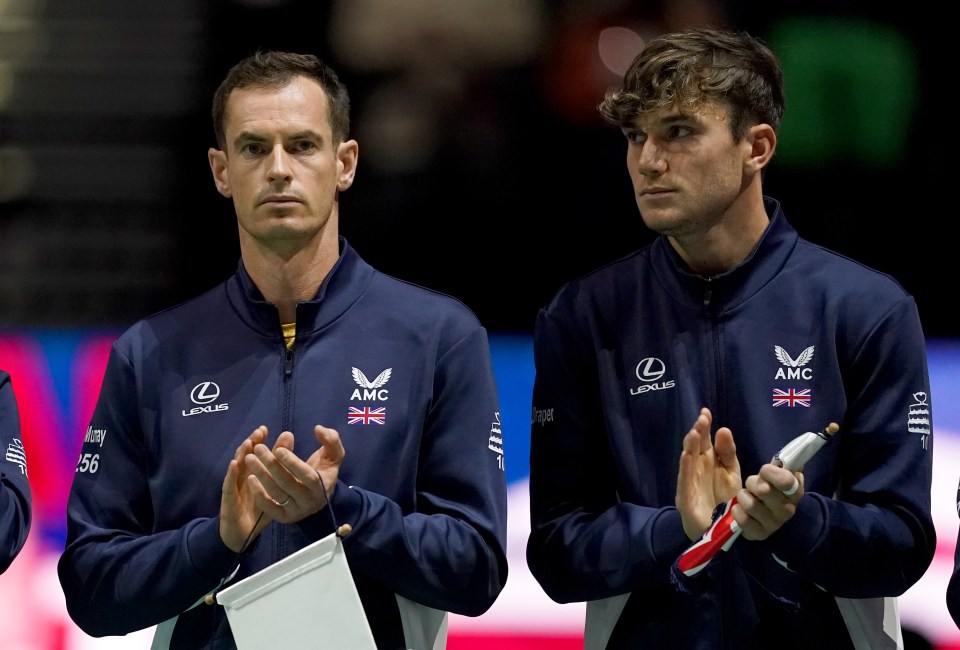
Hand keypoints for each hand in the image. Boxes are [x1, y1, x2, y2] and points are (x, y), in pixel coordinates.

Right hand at [219, 425, 272, 552]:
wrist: (241, 533)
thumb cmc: (256, 508)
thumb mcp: (269, 489)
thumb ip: (277, 471)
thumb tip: (287, 453)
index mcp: (251, 474)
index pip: (254, 454)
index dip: (258, 441)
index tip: (265, 429)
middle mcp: (241, 478)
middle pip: (245, 457)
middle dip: (252, 443)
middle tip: (260, 431)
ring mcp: (233, 488)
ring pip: (237, 468)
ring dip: (241, 455)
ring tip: (249, 442)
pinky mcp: (228, 500)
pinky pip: (228, 486)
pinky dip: (230, 474)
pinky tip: (234, 464)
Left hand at [244, 424, 344, 523]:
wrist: (319, 495)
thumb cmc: (325, 470)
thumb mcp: (333, 454)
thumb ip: (331, 439)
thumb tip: (318, 429)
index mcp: (323, 486)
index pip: (307, 475)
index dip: (292, 463)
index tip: (278, 448)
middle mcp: (310, 502)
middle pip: (288, 483)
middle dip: (271, 465)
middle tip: (258, 449)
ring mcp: (296, 511)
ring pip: (276, 494)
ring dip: (261, 475)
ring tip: (249, 459)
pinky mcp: (284, 518)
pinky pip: (269, 507)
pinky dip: (259, 494)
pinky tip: (250, 478)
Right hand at [676, 407, 741, 539]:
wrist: (718, 530)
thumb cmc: (723, 499)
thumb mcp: (731, 473)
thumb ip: (728, 453)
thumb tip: (723, 429)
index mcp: (707, 461)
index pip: (704, 440)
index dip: (704, 427)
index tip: (706, 412)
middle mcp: (696, 468)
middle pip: (694, 447)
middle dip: (697, 433)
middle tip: (702, 419)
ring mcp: (689, 482)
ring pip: (687, 461)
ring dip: (689, 447)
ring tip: (694, 434)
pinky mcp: (685, 497)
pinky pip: (685, 481)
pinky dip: (685, 468)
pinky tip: (687, 456)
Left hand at [732, 464, 802, 540]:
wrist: (759, 515)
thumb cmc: (766, 489)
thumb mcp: (773, 475)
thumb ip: (779, 465)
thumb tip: (784, 460)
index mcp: (795, 492)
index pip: (786, 481)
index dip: (770, 472)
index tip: (764, 471)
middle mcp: (788, 510)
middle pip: (763, 490)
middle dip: (753, 482)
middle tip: (753, 485)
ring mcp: (774, 524)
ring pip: (750, 504)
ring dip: (743, 496)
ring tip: (746, 497)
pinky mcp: (759, 534)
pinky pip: (742, 518)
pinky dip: (737, 511)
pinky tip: (741, 509)